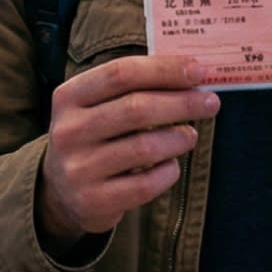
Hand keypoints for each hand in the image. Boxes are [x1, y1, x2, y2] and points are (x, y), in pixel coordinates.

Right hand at [38, 55, 217, 247]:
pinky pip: (145, 184)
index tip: (199, 70)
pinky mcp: (94, 201)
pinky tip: (172, 165)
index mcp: (69, 97)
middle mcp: (69, 131)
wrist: (61, 192)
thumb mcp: (96, 105)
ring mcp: (79, 168)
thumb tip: (191, 72)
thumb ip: (134, 86)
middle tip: (210, 102)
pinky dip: (168, 172)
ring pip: (144, 147)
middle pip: (136, 109)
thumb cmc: (93, 136)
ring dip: (179, 138)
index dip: (164, 70)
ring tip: (190, 135)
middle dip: (182, 103)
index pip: (121, 74)